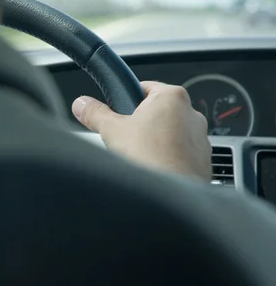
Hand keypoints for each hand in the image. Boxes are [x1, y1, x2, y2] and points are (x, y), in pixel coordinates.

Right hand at [72, 81, 211, 180]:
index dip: (126, 101)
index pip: (145, 88)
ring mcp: (200, 139)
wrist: (170, 197)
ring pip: (170, 135)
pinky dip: (167, 160)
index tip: (116, 113)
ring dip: (155, 143)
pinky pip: (180, 155)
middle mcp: (192, 114)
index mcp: (172, 97)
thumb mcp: (112, 130)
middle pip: (158, 113)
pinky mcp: (202, 161)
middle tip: (124, 139)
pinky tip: (153, 169)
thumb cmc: (150, 159)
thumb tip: (82, 104)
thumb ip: (95, 113)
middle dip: (141, 125)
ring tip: (139, 158)